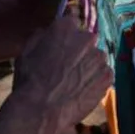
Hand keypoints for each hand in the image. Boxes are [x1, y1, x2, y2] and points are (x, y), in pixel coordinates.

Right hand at [0, 17, 111, 133]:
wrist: (40, 111)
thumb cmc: (29, 80)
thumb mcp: (26, 52)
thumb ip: (40, 35)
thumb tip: (47, 30)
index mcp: (66, 28)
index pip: (70, 22)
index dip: (64, 35)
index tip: (60, 44)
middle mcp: (88, 38)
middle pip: (85, 40)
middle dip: (78, 50)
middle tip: (66, 67)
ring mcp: (100, 58)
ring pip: (95, 58)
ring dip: (87, 66)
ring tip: (73, 82)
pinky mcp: (108, 76)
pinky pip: (103, 74)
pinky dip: (95, 80)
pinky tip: (81, 90)